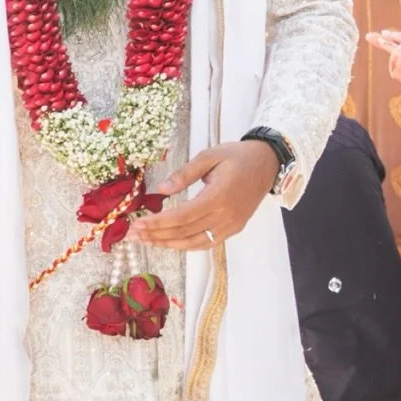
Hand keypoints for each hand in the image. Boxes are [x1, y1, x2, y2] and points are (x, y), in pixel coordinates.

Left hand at [126, 141, 278, 251]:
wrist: (267, 164)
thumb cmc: (237, 156)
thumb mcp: (209, 156)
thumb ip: (184, 174)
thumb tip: (160, 190)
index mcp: (218, 197)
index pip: (181, 217)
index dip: (157, 223)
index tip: (136, 225)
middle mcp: (225, 217)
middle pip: (184, 233)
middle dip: (155, 235)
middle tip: (132, 236)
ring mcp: (230, 226)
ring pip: (193, 242)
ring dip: (167, 244)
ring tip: (145, 241)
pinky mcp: (233, 229)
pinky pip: (205, 243)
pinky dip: (185, 245)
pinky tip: (168, 242)